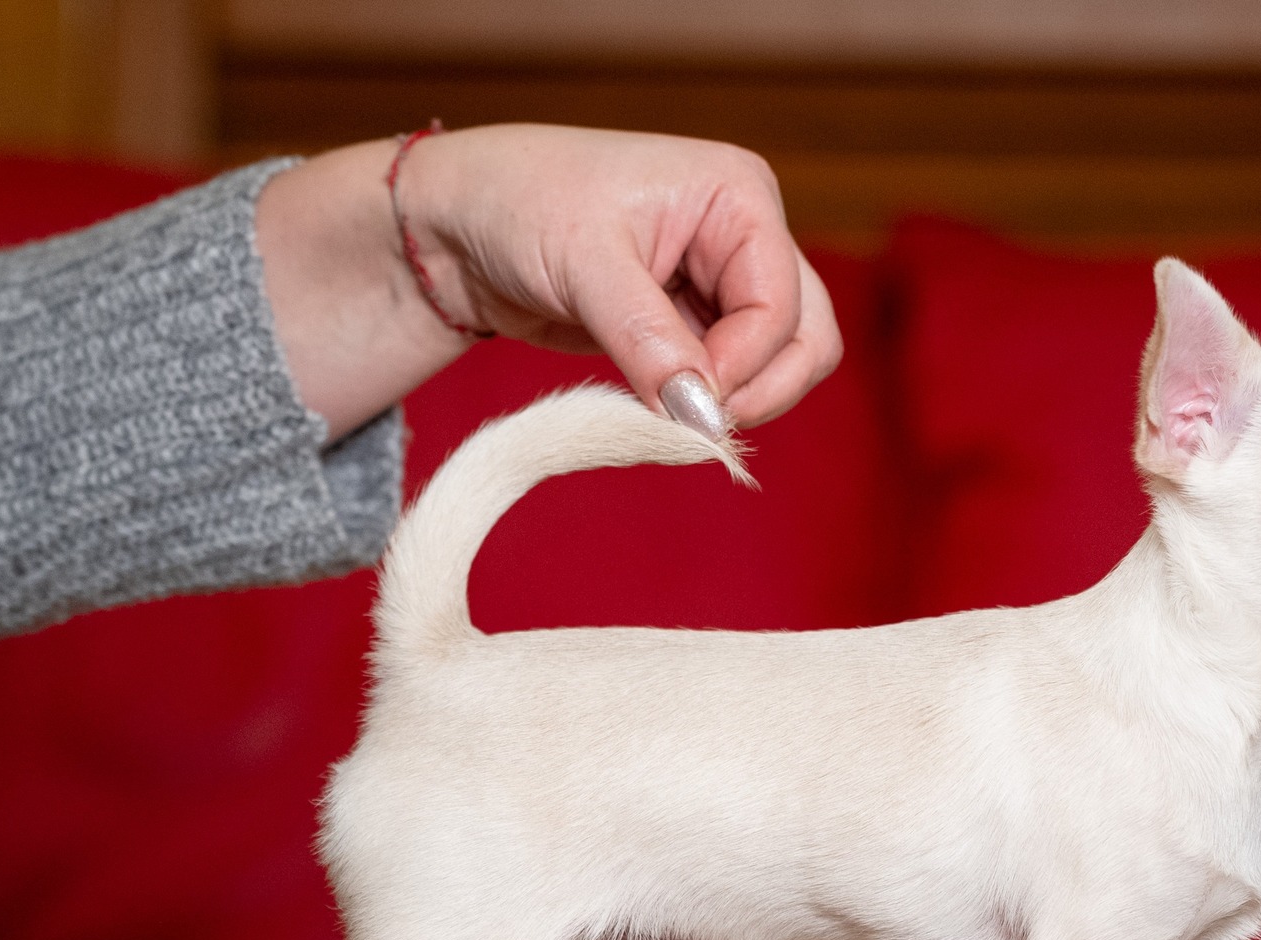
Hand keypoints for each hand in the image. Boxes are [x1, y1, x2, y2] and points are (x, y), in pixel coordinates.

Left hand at [257, 125, 841, 439]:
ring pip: (781, 363)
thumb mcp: (583, 265)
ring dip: (737, 399)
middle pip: (806, 335)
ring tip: (669, 410)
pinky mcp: (696, 324)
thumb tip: (703, 413)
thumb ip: (649, 339)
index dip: (745, 362)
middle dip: (761, 387)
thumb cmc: (514, 202)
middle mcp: (746, 234)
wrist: (455, 225)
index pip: (783, 301)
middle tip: (698, 424)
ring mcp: (724, 282)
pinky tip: (657, 404)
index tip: (688, 401)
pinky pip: (733, 379)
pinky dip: (704, 403)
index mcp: (736, 195)